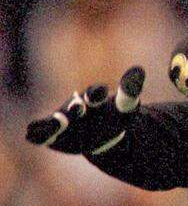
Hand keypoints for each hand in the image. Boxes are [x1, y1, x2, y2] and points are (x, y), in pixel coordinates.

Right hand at [26, 67, 144, 154]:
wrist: (102, 134)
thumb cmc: (115, 117)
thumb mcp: (127, 106)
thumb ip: (130, 90)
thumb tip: (139, 69)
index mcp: (95, 98)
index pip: (96, 93)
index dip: (97, 93)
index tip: (98, 93)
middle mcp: (76, 106)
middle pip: (74, 107)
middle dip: (76, 108)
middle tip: (78, 108)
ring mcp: (62, 119)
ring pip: (56, 120)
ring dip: (55, 123)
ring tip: (57, 124)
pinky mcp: (52, 133)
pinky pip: (42, 132)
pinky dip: (37, 133)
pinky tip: (30, 136)